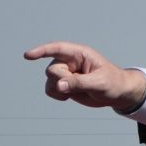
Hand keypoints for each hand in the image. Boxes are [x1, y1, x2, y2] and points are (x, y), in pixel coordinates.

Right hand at [24, 41, 145, 110]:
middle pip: (52, 70)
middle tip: (79, 85)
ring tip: (77, 91)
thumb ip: (79, 83)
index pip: (58, 49)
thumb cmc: (113, 82)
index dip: (42, 51)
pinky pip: (50, 90)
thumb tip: (58, 85)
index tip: (27, 56)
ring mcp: (66, 73)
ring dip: (59, 90)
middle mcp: (70, 62)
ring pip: (49, 81)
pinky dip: (57, 95)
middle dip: (61, 80)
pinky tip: (69, 96)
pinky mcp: (64, 84)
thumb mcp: (99, 83)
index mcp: (80, 54)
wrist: (118, 93)